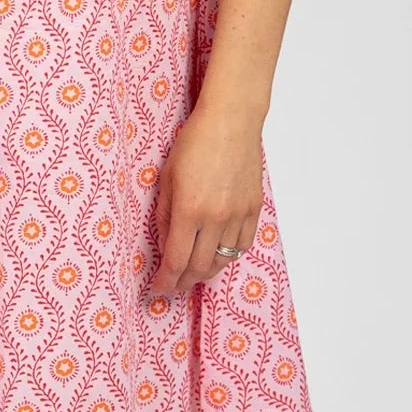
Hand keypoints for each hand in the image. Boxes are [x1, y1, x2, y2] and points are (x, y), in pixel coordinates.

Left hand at [150, 104, 262, 295]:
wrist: (231, 122)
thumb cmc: (194, 143)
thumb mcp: (167, 178)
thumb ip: (164, 216)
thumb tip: (165, 247)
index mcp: (189, 210)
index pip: (176, 260)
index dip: (166, 280)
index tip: (158, 288)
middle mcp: (216, 217)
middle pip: (199, 267)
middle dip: (183, 282)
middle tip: (173, 285)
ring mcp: (238, 215)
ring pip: (222, 260)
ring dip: (205, 272)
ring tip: (192, 274)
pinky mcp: (254, 209)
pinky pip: (242, 245)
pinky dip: (228, 256)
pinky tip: (217, 255)